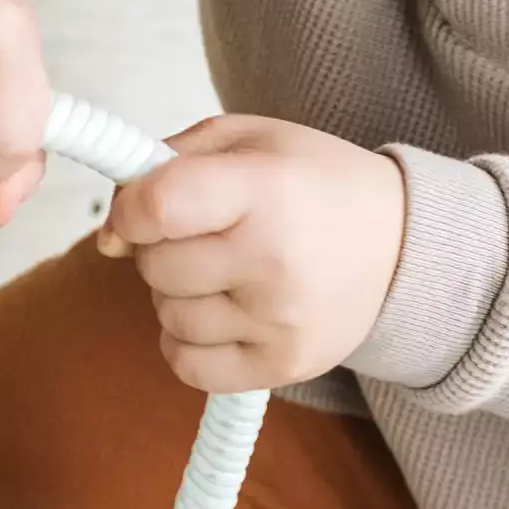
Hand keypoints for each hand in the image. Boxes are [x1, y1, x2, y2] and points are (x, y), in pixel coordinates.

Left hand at [98, 114, 406, 391]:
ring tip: (224, 275)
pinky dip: (188, 342)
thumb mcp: (249, 142)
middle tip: (204, 238)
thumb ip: (165, 167)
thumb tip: (108, 237)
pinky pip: (187, 365)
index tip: (141, 211)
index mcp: (265, 189)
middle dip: (161, 250)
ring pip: (168, 317)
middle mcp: (272, 260)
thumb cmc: (312, 186)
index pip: (156, 208)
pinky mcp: (280, 367)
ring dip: (178, 296)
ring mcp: (277, 321)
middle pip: (156, 267)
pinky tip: (219, 316)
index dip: (130, 211)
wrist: (399, 248)